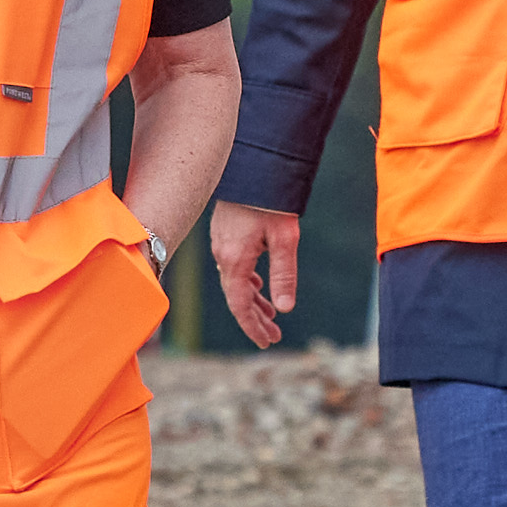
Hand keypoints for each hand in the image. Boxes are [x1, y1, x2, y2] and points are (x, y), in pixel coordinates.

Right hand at [210, 203, 302, 348]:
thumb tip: (285, 308)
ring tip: (271, 315)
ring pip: (235, 282)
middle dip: (255, 319)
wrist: (256, 164)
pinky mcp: (225, 234)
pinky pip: (233, 267)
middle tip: (274, 335)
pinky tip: (259, 284)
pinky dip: (247, 282)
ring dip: (252, 300)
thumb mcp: (285, 239)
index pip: (240, 305)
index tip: (268, 342)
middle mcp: (223, 254)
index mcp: (235, 259)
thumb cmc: (272, 200)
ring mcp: (221, 243)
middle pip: (236, 297)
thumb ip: (284, 274)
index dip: (253, 327)